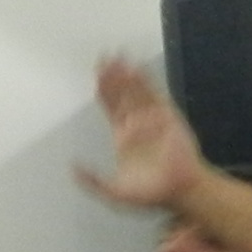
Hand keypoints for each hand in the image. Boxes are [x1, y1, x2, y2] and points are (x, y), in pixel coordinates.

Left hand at [76, 57, 205, 214]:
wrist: (178, 192)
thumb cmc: (149, 195)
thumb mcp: (113, 192)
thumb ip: (92, 181)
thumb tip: (72, 166)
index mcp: (123, 138)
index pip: (111, 107)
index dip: (103, 90)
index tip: (96, 73)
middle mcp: (137, 124)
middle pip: (122, 94)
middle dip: (113, 76)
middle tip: (103, 56)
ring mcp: (153, 119)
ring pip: (137, 91)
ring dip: (127, 75)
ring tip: (117, 57)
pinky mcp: (168, 117)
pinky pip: (155, 95)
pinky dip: (146, 82)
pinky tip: (136, 69)